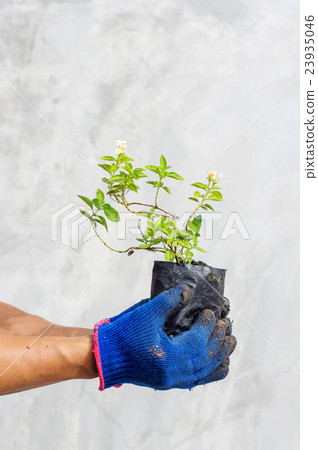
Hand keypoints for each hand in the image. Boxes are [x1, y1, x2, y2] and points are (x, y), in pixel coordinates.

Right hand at [93, 286, 235, 389]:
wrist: (106, 356)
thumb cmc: (124, 334)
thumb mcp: (146, 313)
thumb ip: (168, 300)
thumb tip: (188, 290)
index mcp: (168, 358)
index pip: (197, 341)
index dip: (207, 326)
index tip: (212, 312)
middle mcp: (173, 374)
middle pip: (205, 357)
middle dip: (219, 340)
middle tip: (227, 325)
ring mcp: (172, 381)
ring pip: (204, 371)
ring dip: (219, 356)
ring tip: (230, 343)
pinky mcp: (168, 382)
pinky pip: (196, 380)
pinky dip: (210, 372)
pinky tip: (219, 364)